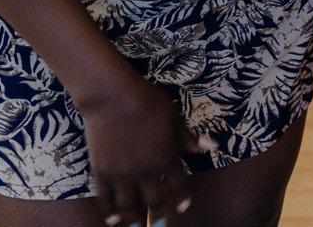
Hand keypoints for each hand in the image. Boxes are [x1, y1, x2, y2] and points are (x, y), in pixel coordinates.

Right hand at [77, 71, 197, 225]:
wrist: (113, 98)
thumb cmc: (148, 103)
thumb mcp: (175, 118)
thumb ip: (189, 138)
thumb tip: (211, 147)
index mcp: (166, 158)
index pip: (178, 184)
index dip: (182, 198)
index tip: (184, 207)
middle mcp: (145, 171)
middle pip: (155, 199)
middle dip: (159, 211)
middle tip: (160, 218)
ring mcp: (122, 174)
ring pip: (129, 204)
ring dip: (134, 217)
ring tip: (136, 224)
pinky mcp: (101, 172)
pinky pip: (105, 199)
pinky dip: (109, 212)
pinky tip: (113, 220)